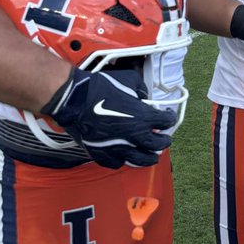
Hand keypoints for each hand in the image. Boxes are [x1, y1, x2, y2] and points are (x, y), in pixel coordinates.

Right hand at [41, 68, 174, 168]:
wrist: (74, 100)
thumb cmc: (100, 88)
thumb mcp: (129, 80)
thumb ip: (141, 89)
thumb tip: (143, 97)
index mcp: (143, 118)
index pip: (166, 122)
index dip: (168, 117)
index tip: (166, 115)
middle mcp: (135, 137)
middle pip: (158, 146)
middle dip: (164, 141)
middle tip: (164, 139)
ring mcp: (119, 149)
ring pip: (140, 161)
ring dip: (149, 157)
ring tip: (151, 155)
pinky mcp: (103, 155)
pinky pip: (118, 163)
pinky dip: (123, 160)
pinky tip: (124, 155)